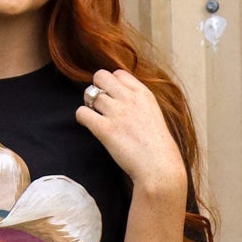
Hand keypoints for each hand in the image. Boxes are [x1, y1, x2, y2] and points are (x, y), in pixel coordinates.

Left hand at [76, 68, 186, 200]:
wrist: (159, 168)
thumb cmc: (158, 148)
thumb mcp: (154, 116)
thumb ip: (138, 104)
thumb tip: (121, 100)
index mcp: (144, 94)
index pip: (119, 74)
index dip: (112, 84)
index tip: (113, 98)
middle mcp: (129, 99)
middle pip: (100, 76)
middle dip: (96, 88)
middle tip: (99, 105)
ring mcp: (117, 113)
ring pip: (90, 94)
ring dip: (89, 105)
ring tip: (96, 118)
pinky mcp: (105, 130)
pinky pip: (82, 113)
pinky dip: (82, 117)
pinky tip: (89, 125)